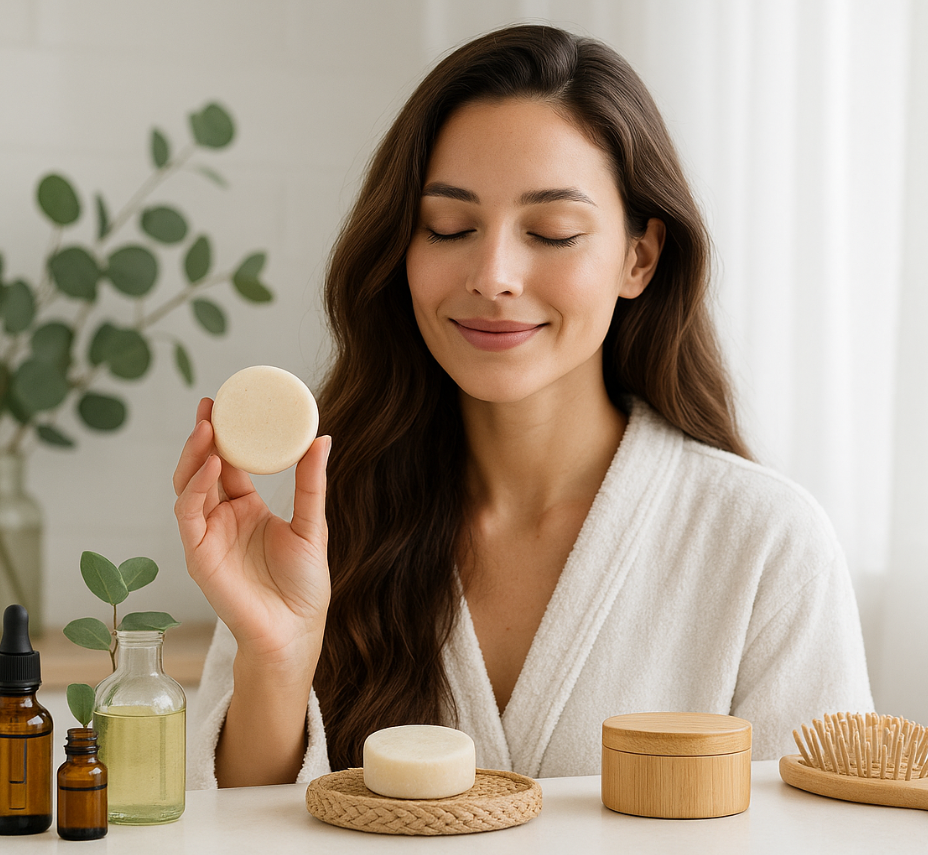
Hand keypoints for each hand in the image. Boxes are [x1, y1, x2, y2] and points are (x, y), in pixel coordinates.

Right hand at [173, 398, 330, 666]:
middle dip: (202, 436)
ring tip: (208, 428)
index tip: (227, 403)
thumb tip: (322, 438)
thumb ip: (311, 483)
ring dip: (194, 456)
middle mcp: (223, 518)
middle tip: (209, 406)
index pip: (229, 463)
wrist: (295, 628)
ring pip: (188, 485)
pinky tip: (212, 465)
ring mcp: (207, 535)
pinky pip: (189, 513)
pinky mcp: (198, 553)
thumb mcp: (312, 524)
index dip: (225, 434)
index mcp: (247, 508)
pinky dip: (196, 487)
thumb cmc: (304, 583)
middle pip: (203, 468)